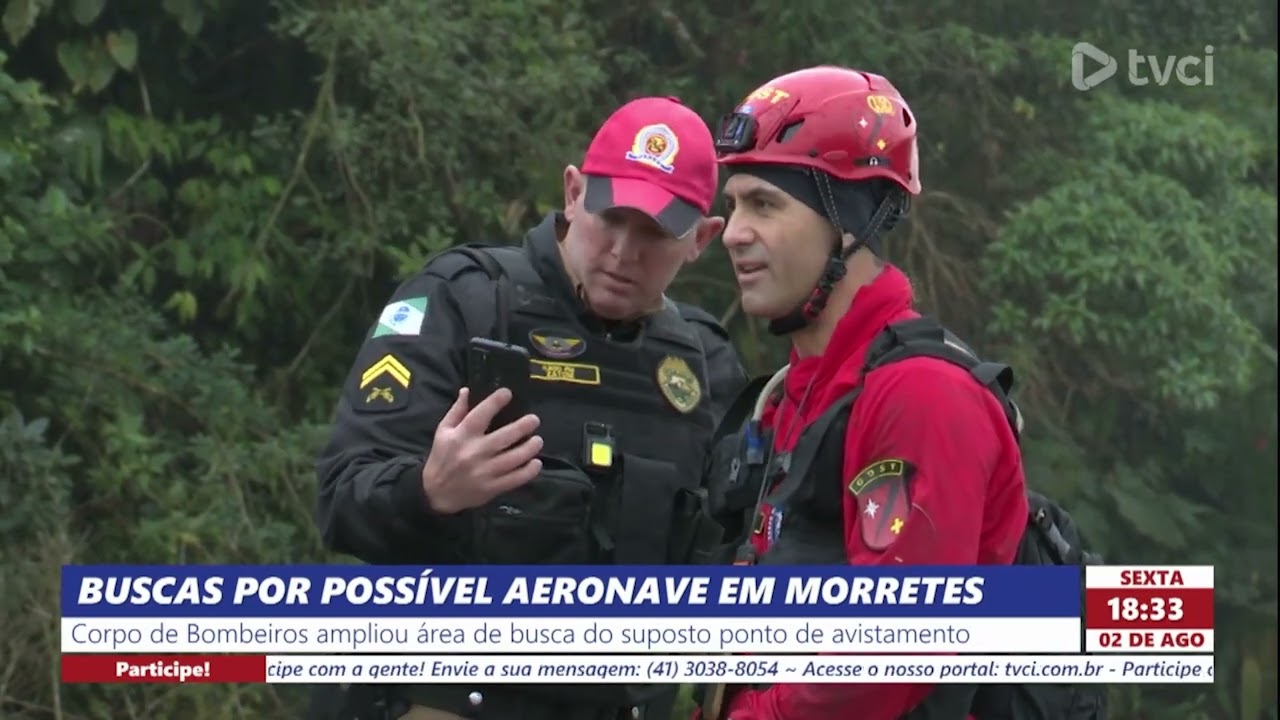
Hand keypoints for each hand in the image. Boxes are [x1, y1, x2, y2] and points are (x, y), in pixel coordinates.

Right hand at [420, 387, 542, 513]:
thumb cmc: (441, 457)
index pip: (480, 415)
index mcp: (461, 436)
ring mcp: (483, 472)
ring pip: (513, 458)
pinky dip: (528, 471)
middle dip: (522, 426)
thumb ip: (457, 411)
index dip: (495, 402)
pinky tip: (536, 463)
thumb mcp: (443, 432)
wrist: (436, 493)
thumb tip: (467, 390)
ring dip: (529, 448)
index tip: (508, 393)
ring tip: (538, 440)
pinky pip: (514, 479)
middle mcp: (474, 453)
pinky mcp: (491, 488)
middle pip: (503, 437)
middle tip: (534, 419)